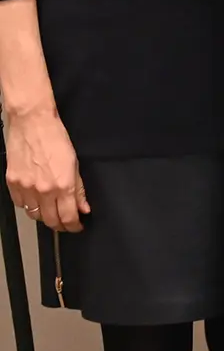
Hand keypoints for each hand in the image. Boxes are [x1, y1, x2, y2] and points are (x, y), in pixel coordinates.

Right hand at [4, 107, 87, 231]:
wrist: (32, 123)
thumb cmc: (55, 138)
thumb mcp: (75, 163)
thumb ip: (79, 189)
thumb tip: (84, 207)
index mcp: (62, 185)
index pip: (68, 217)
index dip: (74, 226)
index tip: (77, 226)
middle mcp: (43, 190)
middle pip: (51, 220)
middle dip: (60, 225)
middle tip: (66, 224)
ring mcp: (25, 188)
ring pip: (35, 215)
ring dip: (45, 216)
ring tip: (52, 212)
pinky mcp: (12, 183)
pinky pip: (20, 204)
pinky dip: (29, 206)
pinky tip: (36, 201)